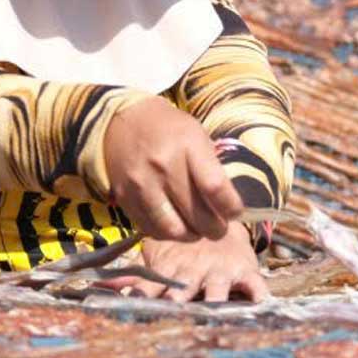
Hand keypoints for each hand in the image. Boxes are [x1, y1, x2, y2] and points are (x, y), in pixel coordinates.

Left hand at [101, 225, 268, 302]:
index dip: (146, 298)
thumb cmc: (184, 248)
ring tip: (212, 307)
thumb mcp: (158, 257)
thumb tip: (99, 288)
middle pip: (185, 289)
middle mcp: (195, 272)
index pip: (155, 288)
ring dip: (214, 299)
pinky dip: (258, 296)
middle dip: (179, 299)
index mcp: (172, 270)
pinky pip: (255, 287)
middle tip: (172, 306)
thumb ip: (131, 276)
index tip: (135, 307)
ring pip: (218, 290)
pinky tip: (258, 304)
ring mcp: (221, 272)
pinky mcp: (245, 272)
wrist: (222, 219)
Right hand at [103, 98, 243, 241]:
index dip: (231, 207)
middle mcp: (164, 166)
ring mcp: (142, 185)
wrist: (121, 122)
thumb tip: (228, 205)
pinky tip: (176, 225)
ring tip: (198, 230)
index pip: (215, 188)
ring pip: (174, 230)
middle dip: (215, 229)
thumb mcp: (196, 136)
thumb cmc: (168, 129)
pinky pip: (151, 229)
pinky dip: (168, 234)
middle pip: (198, 215)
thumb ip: (211, 168)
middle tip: (220, 228)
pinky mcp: (125, 198)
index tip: (236, 212)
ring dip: (191, 236)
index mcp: (188, 145)